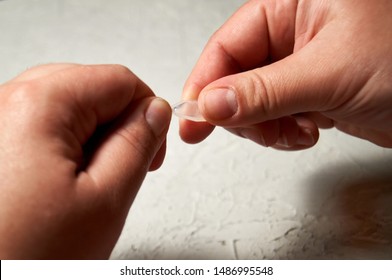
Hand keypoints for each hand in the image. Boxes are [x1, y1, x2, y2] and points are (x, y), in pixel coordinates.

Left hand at [0, 64, 170, 258]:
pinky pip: (43, 126)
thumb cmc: (27, 257)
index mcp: (39, 105)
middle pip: (92, 89)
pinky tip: (62, 182)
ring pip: (68, 108)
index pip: (120, 81)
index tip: (151, 150)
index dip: (147, 113)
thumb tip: (155, 111)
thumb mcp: (107, 199)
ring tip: (87, 183)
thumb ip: (138, 144)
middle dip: (118, 125)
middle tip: (121, 169)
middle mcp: (7, 102)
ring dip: (91, 139)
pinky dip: (65, 147)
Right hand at [180, 0, 391, 148]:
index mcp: (291, 7)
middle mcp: (291, 35)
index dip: (205, 83)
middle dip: (241, 112)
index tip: (193, 117)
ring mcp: (298, 67)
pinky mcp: (308, 94)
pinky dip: (283, 133)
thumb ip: (264, 91)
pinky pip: (274, 117)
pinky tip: (307, 131)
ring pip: (252, 103)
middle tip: (255, 130)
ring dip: (265, 126)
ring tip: (295, 130)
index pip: (227, 45)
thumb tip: (211, 104)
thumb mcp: (329, 73)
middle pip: (235, 78)